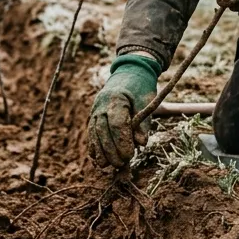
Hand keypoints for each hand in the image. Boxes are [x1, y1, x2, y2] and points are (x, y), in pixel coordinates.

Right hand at [88, 53, 159, 167]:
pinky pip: (91, 133)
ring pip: (94, 133)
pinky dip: (94, 146)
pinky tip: (98, 159)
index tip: (129, 155)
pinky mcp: (93, 115)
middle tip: (120, 164)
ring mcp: (95, 110)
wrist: (129, 72)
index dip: (122, 142)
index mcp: (116, 99)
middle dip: (110, 150)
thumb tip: (140, 144)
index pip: (117, 124)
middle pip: (103, 131)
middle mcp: (101, 104)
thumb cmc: (141, 88)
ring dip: (100, 151)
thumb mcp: (146, 103)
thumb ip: (143, 124)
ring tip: (107, 166)